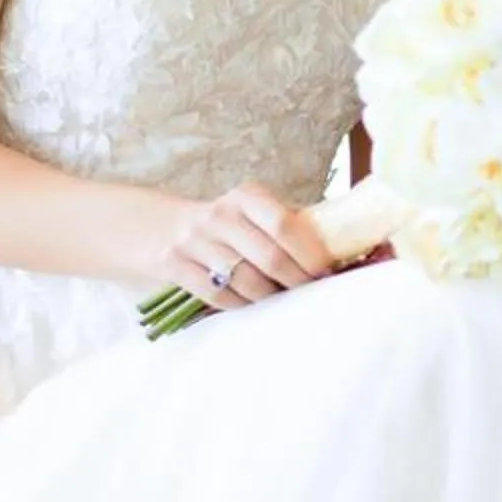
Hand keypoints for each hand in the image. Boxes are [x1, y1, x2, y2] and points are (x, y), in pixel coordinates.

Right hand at [154, 183, 336, 311]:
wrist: (159, 228)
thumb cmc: (223, 224)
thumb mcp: (251, 211)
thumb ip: (289, 223)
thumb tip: (342, 245)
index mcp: (247, 197)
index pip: (285, 224)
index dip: (310, 253)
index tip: (325, 270)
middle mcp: (220, 215)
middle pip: (270, 258)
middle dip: (296, 281)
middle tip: (309, 291)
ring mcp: (195, 241)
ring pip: (247, 282)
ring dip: (271, 297)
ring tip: (281, 298)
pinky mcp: (175, 266)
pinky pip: (220, 296)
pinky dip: (242, 304)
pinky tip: (251, 302)